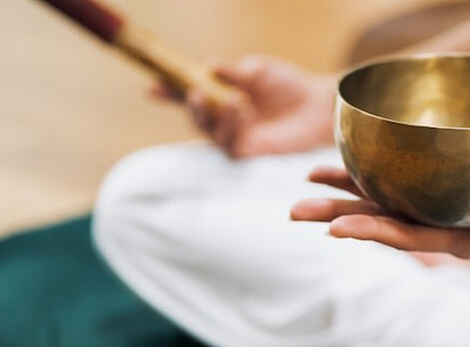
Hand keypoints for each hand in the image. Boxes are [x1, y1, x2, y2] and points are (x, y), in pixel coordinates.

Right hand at [158, 55, 335, 157]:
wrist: (317, 107)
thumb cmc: (289, 86)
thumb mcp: (256, 71)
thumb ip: (229, 71)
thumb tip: (205, 68)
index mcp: (222, 97)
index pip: (191, 95)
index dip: (169, 92)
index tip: (152, 87)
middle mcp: (224, 120)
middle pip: (195, 117)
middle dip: (190, 106)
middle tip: (195, 93)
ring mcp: (234, 139)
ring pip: (210, 131)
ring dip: (217, 114)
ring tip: (236, 99)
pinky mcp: (247, 155)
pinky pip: (228, 143)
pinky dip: (230, 125)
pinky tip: (242, 109)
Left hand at [293, 167, 469, 259]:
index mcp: (463, 241)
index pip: (410, 238)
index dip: (373, 232)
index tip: (336, 229)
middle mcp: (442, 226)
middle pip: (383, 222)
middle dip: (340, 215)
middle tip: (295, 211)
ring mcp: (440, 209)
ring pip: (384, 201)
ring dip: (345, 193)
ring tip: (307, 182)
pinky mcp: (445, 191)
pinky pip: (401, 182)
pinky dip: (372, 173)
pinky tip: (344, 163)